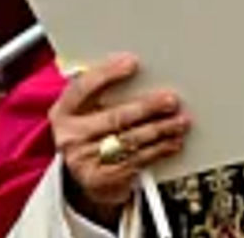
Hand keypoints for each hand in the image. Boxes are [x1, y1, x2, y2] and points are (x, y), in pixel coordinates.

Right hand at [50, 53, 190, 225]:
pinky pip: (137, 161)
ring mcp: (85, 160)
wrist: (81, 178)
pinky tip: (173, 141)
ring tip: (180, 121)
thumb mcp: (84, 111)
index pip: (83, 88)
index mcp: (63, 112)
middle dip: (147, 107)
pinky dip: (159, 150)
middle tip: (170, 100)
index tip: (132, 63)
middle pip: (115, 117)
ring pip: (131, 140)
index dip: (107, 73)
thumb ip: (100, 91)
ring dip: (160, 129)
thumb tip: (135, 68)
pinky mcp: (103, 179)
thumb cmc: (89, 133)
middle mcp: (71, 136)